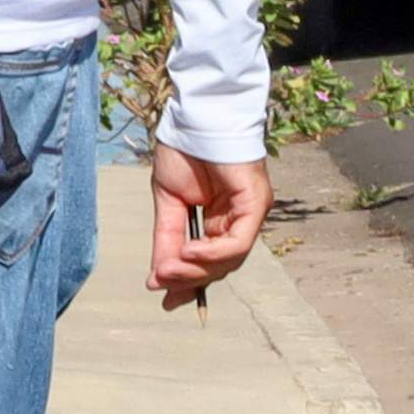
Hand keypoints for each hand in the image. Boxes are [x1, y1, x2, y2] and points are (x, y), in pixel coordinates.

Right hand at [150, 146, 267, 309]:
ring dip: (197, 269)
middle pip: (219, 267)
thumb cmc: (184, 152)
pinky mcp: (255, 204)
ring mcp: (250, 213)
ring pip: (230, 260)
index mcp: (220, 221)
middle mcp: (239, 221)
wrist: (194, 117)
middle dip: (188, 279)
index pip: (210, 263)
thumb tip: (157, 280)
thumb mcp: (169, 204)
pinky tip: (189, 251)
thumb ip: (166, 241)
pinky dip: (213, 253)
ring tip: (169, 268)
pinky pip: (237, 242)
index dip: (188, 283)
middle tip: (161, 283)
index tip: (163, 297)